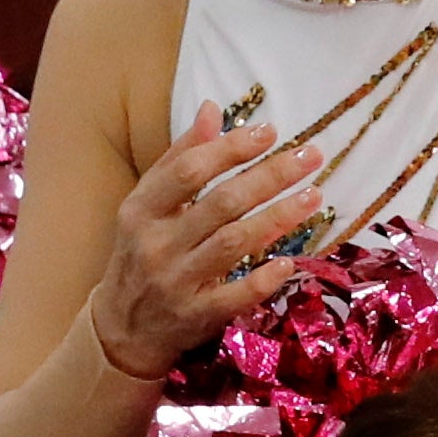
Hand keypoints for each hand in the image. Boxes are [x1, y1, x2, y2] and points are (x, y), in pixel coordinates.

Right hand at [95, 101, 329, 380]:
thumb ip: (180, 158)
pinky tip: (289, 262)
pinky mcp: (195, 315)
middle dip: (270, 175)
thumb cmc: (141, 253)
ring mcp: (176, 281)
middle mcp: (156, 243)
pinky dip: (262, 279)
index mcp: (142, 209)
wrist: (122, 327)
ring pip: (233, 243)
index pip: (190, 171)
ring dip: (278, 217)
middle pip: (221, 203)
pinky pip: (235, 296)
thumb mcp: (148, 204)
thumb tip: (212, 109)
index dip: (231, 148)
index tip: (270, 132)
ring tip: (314, 196)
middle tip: (311, 156)